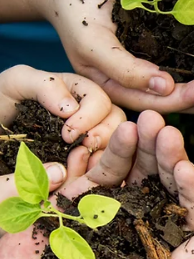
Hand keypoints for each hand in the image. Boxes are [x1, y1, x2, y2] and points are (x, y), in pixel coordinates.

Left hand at [0, 65, 125, 201]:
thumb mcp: (19, 83)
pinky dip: (102, 171)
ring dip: (108, 153)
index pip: (100, 101)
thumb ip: (45, 86)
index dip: (90, 117)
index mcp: (78, 93)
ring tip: (88, 161)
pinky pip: (107, 168)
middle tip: (86, 146)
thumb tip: (72, 109)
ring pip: (118, 145)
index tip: (68, 133)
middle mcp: (90, 115)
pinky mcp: (86, 164)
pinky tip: (88, 174)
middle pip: (116, 122)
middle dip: (105, 134)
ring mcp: (89, 140)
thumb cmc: (4, 101)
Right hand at [39, 0, 193, 113]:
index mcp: (125, 89)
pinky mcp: (165, 40)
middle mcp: (143, 80)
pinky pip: (192, 53)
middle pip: (181, 97)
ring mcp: (155, 60)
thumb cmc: (74, 11)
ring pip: (190, 78)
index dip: (188, 100)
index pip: (161, 104)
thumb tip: (164, 88)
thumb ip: (124, 69)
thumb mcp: (93, 44)